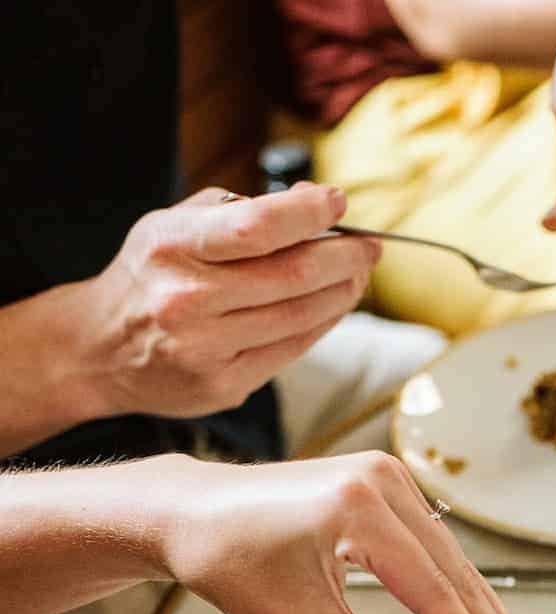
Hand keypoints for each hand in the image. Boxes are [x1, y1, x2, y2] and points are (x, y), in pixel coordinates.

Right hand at [80, 184, 380, 420]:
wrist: (101, 349)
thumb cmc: (150, 276)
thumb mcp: (175, 226)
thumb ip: (238, 210)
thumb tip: (311, 201)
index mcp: (174, 247)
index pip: (259, 226)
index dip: (309, 213)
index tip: (338, 203)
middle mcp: (188, 300)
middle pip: (293, 276)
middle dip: (344, 258)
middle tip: (369, 248)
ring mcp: (207, 349)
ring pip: (300, 316)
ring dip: (341, 293)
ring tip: (357, 276)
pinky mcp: (224, 385)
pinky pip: (291, 350)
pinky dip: (321, 324)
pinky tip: (333, 307)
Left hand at [151, 453, 533, 613]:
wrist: (190, 510)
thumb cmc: (229, 562)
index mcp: (360, 510)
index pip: (438, 598)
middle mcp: (385, 484)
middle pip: (461, 582)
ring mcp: (390, 480)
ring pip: (457, 568)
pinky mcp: (387, 489)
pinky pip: (439, 553)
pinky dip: (458, 600)